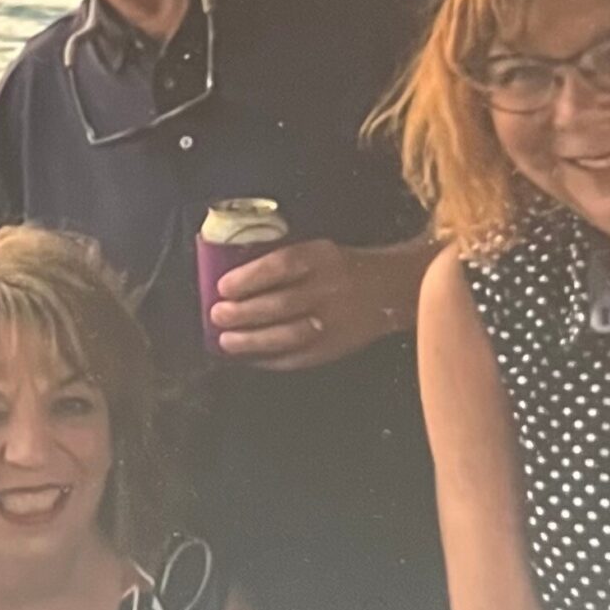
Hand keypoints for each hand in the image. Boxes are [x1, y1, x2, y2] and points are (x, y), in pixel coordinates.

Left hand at [210, 240, 419, 370]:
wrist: (392, 288)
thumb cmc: (342, 266)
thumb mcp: (318, 249)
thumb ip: (283, 261)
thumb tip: (234, 279)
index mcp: (323, 258)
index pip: (280, 267)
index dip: (249, 278)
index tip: (223, 286)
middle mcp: (330, 289)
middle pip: (281, 304)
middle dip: (244, 313)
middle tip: (217, 315)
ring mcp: (336, 322)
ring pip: (288, 335)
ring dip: (253, 341)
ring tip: (226, 341)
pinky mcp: (338, 348)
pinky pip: (301, 358)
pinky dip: (272, 360)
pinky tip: (251, 359)